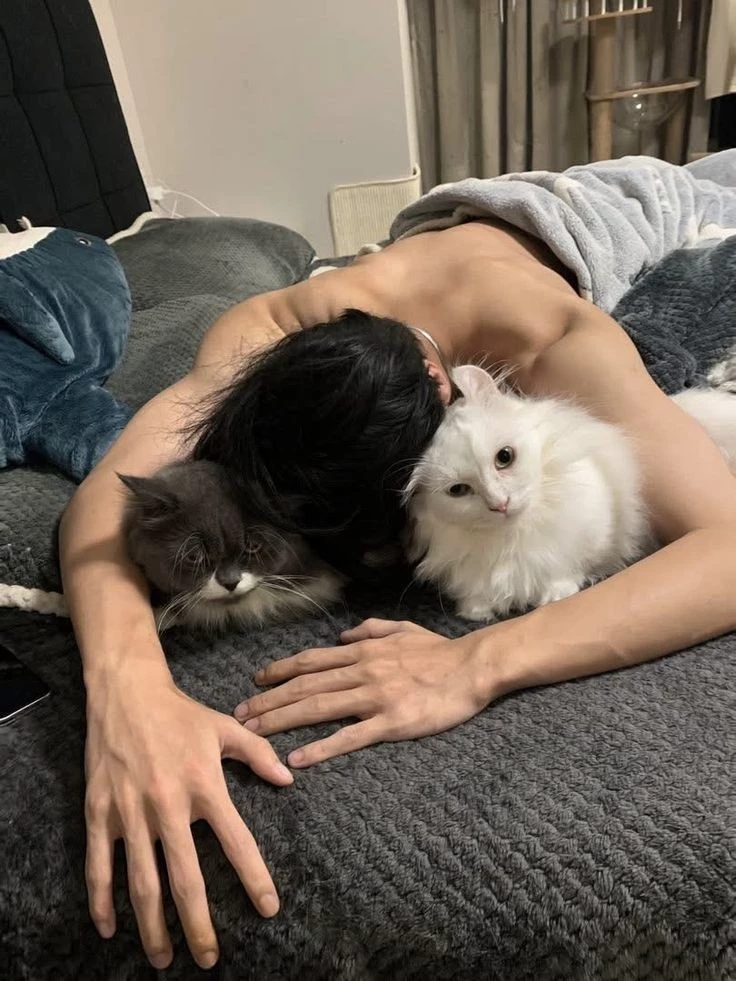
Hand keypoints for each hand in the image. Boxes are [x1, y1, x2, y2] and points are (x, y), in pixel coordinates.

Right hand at [84, 663, 292, 969]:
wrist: (126, 692)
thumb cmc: (181, 712)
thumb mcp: (226, 727)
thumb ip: (259, 755)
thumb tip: (288, 779)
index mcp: (205, 784)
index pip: (237, 841)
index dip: (254, 878)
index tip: (268, 909)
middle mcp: (168, 804)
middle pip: (184, 878)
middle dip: (198, 924)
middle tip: (209, 960)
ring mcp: (129, 811)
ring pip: (141, 882)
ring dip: (152, 926)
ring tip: (163, 958)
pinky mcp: (98, 811)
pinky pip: (98, 865)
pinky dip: (101, 901)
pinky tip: (109, 929)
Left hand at [234, 618, 494, 766]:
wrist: (472, 667)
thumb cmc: (439, 651)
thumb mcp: (402, 630)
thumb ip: (369, 630)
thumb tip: (343, 638)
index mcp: (363, 651)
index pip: (311, 661)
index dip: (280, 671)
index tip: (256, 681)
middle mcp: (362, 670)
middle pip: (304, 685)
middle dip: (268, 700)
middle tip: (240, 714)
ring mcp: (375, 697)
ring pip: (318, 708)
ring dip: (282, 720)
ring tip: (255, 733)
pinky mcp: (391, 722)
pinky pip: (350, 737)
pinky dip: (322, 748)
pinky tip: (299, 759)